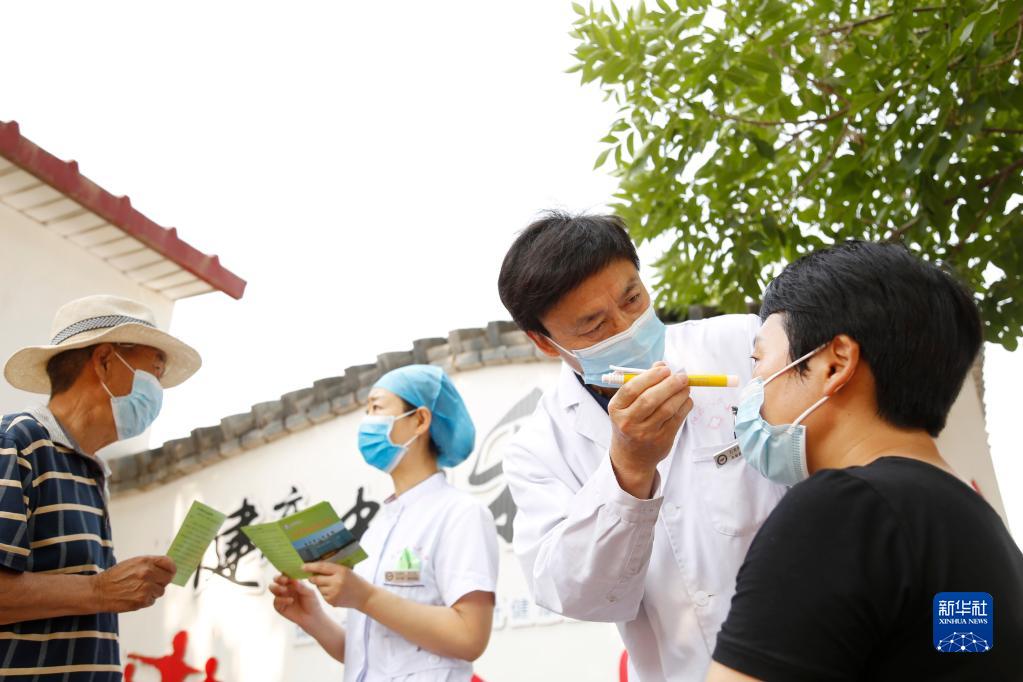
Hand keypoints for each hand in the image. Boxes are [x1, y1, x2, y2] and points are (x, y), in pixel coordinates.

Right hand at [92, 555, 175, 612]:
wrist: (98, 591)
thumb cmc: (115, 576)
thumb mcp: (133, 563)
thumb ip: (150, 564)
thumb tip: (168, 569)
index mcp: (145, 561)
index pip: (169, 563)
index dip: (171, 568)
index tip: (171, 571)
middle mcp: (147, 573)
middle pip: (168, 578)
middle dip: (162, 581)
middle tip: (153, 582)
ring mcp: (146, 588)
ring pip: (161, 591)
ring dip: (153, 591)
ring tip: (138, 589)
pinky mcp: (142, 601)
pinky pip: (152, 600)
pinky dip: (146, 599)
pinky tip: (134, 596)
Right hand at [269, 574, 322, 626]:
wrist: (312, 618)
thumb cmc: (312, 603)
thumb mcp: (309, 592)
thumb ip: (301, 586)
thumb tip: (293, 579)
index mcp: (293, 582)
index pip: (286, 573)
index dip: (285, 571)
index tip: (288, 572)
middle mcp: (286, 588)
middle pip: (276, 579)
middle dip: (278, 578)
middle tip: (284, 580)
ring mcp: (281, 596)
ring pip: (272, 588)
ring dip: (277, 587)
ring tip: (285, 590)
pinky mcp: (279, 606)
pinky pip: (276, 601)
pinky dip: (282, 599)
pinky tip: (290, 600)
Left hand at [304, 562, 374, 609]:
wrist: (365, 597)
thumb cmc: (355, 581)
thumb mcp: (346, 570)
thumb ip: (332, 568)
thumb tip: (315, 566)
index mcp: (341, 571)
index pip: (322, 567)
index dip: (310, 566)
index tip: (302, 566)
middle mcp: (336, 582)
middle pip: (316, 578)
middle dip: (312, 577)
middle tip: (312, 575)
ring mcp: (334, 593)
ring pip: (318, 587)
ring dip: (320, 585)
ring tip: (331, 585)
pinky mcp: (332, 601)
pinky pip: (322, 595)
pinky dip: (325, 592)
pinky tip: (334, 592)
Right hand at [607, 362, 691, 497]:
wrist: (631, 457)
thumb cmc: (630, 423)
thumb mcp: (626, 405)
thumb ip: (642, 384)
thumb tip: (661, 365)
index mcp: (616, 409)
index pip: (631, 389)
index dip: (650, 376)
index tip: (664, 369)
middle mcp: (628, 422)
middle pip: (650, 399)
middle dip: (669, 384)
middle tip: (681, 376)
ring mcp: (645, 433)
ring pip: (667, 409)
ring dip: (680, 394)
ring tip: (685, 386)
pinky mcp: (662, 440)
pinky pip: (677, 419)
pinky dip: (685, 405)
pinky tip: (685, 399)